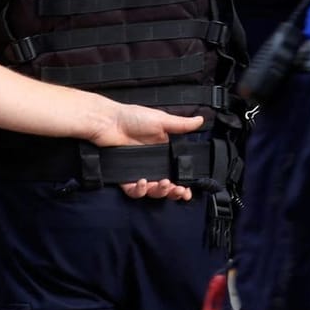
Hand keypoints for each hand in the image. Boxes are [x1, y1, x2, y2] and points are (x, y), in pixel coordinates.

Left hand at [89, 100, 203, 201]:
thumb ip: (181, 125)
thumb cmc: (132, 117)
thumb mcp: (161, 120)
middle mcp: (152, 164)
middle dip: (174, 192)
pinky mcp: (124, 176)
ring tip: (164, 184)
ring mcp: (139, 171)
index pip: (177, 172)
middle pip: (166, 186)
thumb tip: (201, 120)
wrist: (108, 121)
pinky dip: (139, 190)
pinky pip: (133, 190)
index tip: (189, 190)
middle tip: (179, 190)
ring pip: (152, 190)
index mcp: (163, 152)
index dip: (184, 183)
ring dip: (160, 191)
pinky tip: (143, 183)